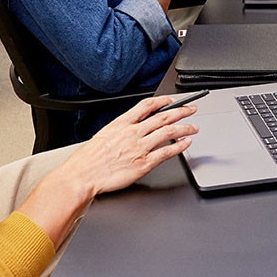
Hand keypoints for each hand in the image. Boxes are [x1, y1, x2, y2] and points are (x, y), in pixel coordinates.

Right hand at [63, 93, 199, 196]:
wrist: (82, 176)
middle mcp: (133, 133)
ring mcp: (140, 148)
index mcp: (122, 123)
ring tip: (194, 126)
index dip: (163, 101)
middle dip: (181, 111)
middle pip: (163, 117)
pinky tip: (186, 143)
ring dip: (185, 128)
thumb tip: (134, 125)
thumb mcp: (104, 134)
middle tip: (191, 108)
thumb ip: (121, 128)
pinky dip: (179, 146)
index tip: (172, 100)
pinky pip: (167, 152)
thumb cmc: (88, 159)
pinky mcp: (144, 164)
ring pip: (169, 132)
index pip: (147, 105)